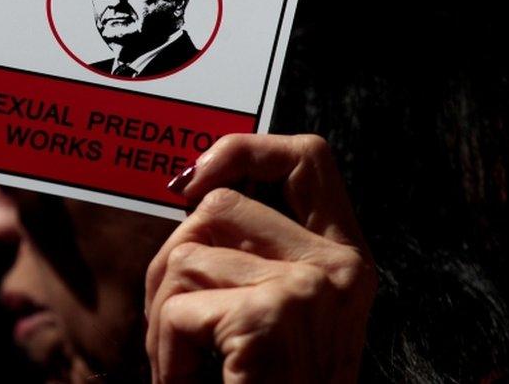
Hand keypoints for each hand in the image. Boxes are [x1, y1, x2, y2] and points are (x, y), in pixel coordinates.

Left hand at [145, 134, 376, 382]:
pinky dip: (164, 354)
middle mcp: (341, 266)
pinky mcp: (270, 320)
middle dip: (170, 260)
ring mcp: (311, 289)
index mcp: (346, 257)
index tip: (191, 180)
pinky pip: (177, 310)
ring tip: (180, 364)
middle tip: (170, 321)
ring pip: (186, 256)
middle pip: (218, 207)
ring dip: (161, 316)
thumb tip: (191, 192)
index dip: (244, 148)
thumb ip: (257, 254)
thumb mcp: (285, 314)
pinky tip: (184, 383)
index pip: (307, 156)